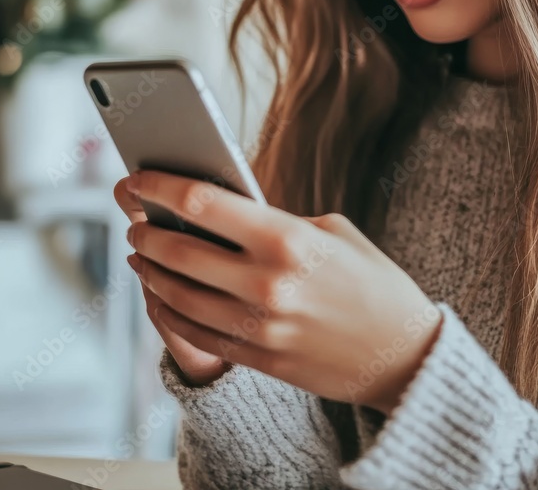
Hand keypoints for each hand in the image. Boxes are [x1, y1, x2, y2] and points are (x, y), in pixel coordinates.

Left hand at [121, 170, 444, 414]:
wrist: (404, 356)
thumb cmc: (374, 283)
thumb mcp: (335, 232)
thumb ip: (276, 221)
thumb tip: (219, 214)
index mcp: (288, 239)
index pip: (202, 203)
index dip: (158, 188)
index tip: (136, 180)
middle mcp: (268, 283)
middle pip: (179, 250)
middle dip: (145, 231)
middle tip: (133, 220)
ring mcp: (260, 326)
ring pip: (177, 295)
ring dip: (148, 271)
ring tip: (139, 255)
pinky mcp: (259, 359)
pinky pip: (194, 333)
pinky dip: (167, 311)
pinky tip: (159, 294)